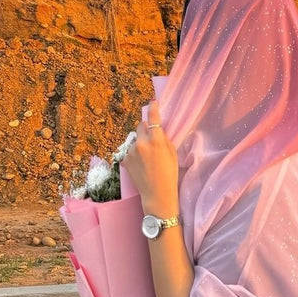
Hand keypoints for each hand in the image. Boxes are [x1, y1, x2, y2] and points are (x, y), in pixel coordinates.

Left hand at [122, 99, 178, 218]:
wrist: (157, 194)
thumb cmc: (170, 174)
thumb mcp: (172, 153)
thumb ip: (163, 139)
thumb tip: (157, 129)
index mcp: (156, 140)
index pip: (153, 119)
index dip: (153, 109)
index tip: (153, 102)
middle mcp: (141, 143)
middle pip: (140, 126)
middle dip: (146, 129)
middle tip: (152, 139)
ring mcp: (131, 152)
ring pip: (135, 140)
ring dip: (140, 143)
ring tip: (148, 158)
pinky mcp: (125, 160)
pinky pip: (130, 151)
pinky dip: (135, 154)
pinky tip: (141, 165)